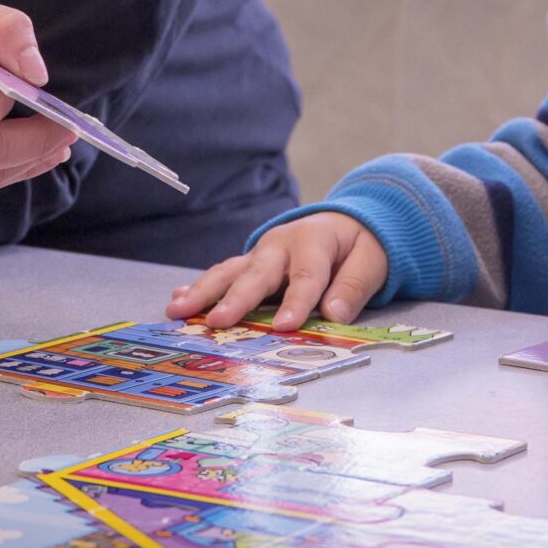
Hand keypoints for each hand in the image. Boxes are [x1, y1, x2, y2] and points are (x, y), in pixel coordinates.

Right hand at [164, 212, 387, 331]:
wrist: (345, 221)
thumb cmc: (358, 244)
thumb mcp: (371, 259)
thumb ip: (354, 286)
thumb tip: (335, 314)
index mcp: (314, 241)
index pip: (306, 275)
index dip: (296, 301)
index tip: (284, 326)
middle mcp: (280, 245)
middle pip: (257, 274)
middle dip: (236, 299)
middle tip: (216, 322)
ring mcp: (260, 254)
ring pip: (229, 273)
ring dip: (202, 292)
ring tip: (177, 310)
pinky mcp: (250, 264)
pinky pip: (223, 276)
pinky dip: (198, 287)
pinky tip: (176, 299)